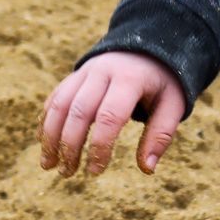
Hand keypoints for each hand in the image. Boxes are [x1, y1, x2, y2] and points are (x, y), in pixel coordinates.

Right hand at [38, 52, 185, 178]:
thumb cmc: (162, 82)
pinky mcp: (74, 75)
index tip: (95, 172)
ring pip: (60, 104)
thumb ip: (161, 135)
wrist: (148, 45)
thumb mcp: (173, 104)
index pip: (109, 116)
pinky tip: (46, 144)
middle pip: (79, 111)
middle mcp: (103, 72)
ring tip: (48, 165)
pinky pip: (55, 98)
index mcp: (130, 79)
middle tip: (67, 174)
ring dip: (50, 136)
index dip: (99, 147)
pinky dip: (47, 121)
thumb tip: (147, 169)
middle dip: (69, 145)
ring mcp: (85, 71)